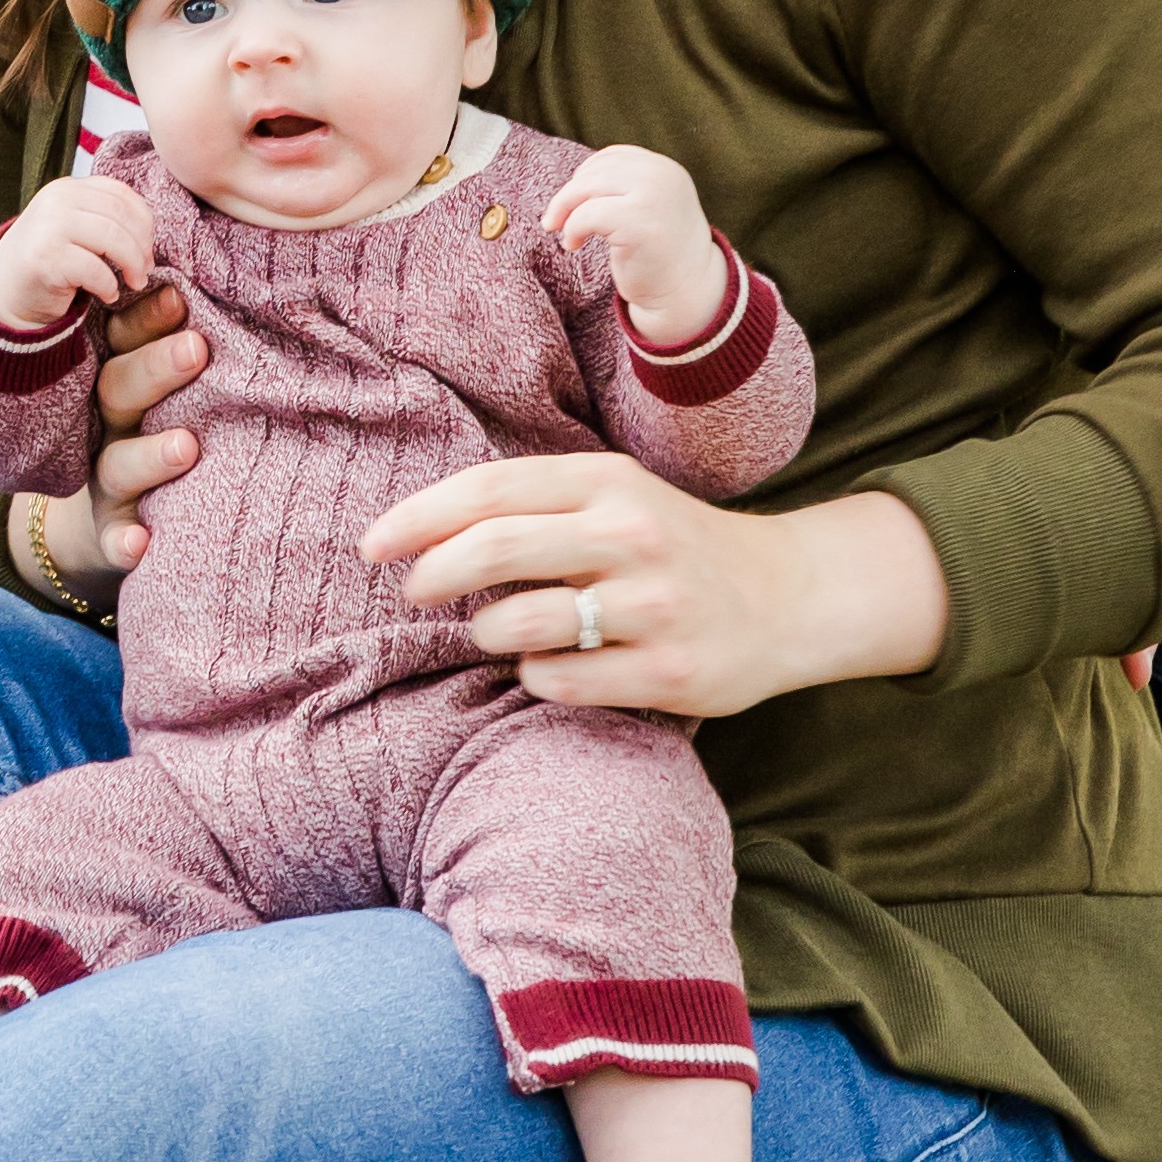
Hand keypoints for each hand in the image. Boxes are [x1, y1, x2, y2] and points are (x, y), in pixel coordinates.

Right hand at [0, 173, 161, 339]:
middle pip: (122, 216)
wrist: (5, 289)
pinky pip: (95, 270)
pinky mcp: (45, 258)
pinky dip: (109, 286)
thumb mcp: (76, 227)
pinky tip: (107, 294)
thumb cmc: (50, 260)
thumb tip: (149, 232)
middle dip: (141, 247)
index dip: (144, 223)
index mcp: (69, 188)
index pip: (121, 194)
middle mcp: (57, 200)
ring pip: (113, 239)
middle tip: (144, 271)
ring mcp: (49, 227)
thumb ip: (104, 217)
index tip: (147, 249)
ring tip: (133, 283)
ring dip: (131, 265)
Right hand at [25, 270, 210, 590]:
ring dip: (148, 455)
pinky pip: (113, 538)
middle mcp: (110, 425)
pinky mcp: (111, 531)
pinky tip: (141, 545)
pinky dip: (123, 542)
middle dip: (155, 369)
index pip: (125, 339)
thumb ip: (195, 337)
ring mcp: (109, 480)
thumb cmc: (170, 425)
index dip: (146, 317)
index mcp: (124, 378)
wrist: (121, 521)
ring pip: (117, 463)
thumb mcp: (176, 382)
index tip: (180, 296)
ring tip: (187, 447)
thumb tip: (260, 277)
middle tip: (197, 349)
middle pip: (119, 390)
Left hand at [359, 453, 950, 716]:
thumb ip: (533, 502)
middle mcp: (632, 536)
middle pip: (492, 549)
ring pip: (518, 624)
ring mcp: (654, 606)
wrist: (789, 597)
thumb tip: (419, 528)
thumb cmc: (672, 545)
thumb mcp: (614, 497)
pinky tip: (549, 666)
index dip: (418, 518)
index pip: (489, 489)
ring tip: (492, 633)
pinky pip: (560, 681)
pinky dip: (535, 676)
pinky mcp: (670, 671)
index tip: (373, 546)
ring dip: (483, 633)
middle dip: (433, 576)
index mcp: (609, 481)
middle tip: (414, 592)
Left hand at [542, 144, 726, 352]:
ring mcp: (653, 197)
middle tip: (554, 222)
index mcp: (665, 169)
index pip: (612, 157)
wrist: (686, 292)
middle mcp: (662, 176)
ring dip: (564, 210)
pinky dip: (572, 228)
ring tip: (566, 234)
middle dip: (567, 196)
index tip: (574, 203)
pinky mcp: (639, 222)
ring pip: (586, 188)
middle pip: (595, 171)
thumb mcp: (649, 207)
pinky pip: (587, 214)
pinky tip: (573, 245)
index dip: (585, 177)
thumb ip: (624, 187)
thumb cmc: (659, 254)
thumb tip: (574, 182)